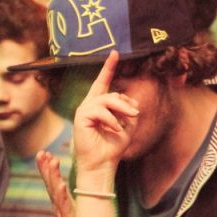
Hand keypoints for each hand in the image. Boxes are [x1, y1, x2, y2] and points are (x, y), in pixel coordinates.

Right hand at [36, 150, 74, 216]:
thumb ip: (75, 205)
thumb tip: (72, 191)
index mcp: (62, 206)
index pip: (53, 184)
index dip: (48, 169)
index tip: (45, 154)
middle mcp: (60, 209)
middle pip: (50, 186)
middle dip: (45, 169)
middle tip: (41, 153)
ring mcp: (63, 215)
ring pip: (54, 193)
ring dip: (51, 176)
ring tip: (50, 161)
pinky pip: (64, 206)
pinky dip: (61, 194)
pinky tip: (60, 184)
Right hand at [72, 51, 138, 182]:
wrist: (102, 164)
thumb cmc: (112, 148)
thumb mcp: (127, 127)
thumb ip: (129, 112)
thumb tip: (131, 102)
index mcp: (98, 106)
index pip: (103, 82)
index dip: (108, 67)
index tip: (115, 53)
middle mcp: (89, 105)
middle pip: (109, 92)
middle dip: (124, 102)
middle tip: (135, 115)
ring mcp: (83, 110)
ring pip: (106, 99)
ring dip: (121, 109)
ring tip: (130, 119)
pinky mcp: (81, 117)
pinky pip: (100, 110)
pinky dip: (112, 120)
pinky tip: (115, 129)